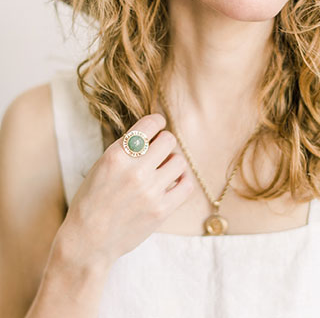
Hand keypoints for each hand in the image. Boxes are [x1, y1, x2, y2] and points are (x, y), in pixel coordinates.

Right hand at [55, 113, 193, 268]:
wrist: (88, 241)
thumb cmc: (92, 201)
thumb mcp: (101, 165)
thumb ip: (126, 148)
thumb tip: (154, 132)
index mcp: (116, 156)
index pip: (150, 124)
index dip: (158, 122)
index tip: (159, 126)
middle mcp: (135, 171)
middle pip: (169, 140)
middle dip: (165, 143)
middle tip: (159, 152)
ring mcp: (150, 191)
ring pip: (179, 161)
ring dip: (173, 162)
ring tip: (164, 170)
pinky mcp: (161, 210)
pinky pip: (186, 185)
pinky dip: (183, 181)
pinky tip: (174, 182)